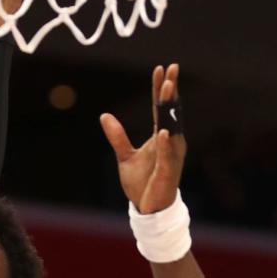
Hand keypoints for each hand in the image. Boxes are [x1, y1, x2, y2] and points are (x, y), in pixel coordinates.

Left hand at [100, 63, 187, 213]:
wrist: (148, 208)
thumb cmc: (142, 183)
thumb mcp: (124, 156)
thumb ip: (117, 137)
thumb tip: (104, 116)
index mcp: (160, 137)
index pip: (160, 108)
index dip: (159, 89)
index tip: (160, 69)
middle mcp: (170, 142)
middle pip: (170, 111)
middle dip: (170, 90)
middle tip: (171, 69)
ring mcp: (171, 155)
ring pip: (172, 127)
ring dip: (170, 108)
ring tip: (169, 88)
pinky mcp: (168, 171)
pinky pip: (167, 154)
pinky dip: (165, 143)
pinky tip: (163, 130)